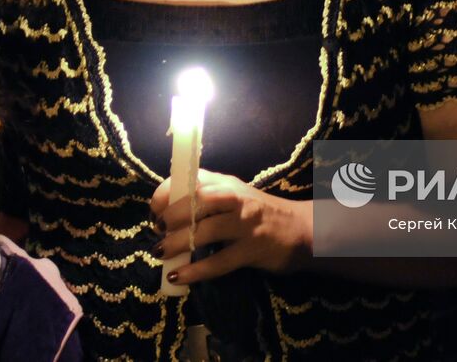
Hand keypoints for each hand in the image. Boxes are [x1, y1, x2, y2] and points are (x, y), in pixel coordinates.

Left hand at [150, 169, 311, 286]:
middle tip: (157, 231)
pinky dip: (195, 271)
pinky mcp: (252, 249)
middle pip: (197, 200)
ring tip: (160, 253)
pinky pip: (218, 261)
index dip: (167, 193)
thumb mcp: (235, 196)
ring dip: (177, 243)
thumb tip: (167, 213)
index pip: (192, 179)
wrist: (302, 231)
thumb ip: (208, 198)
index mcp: (228, 183)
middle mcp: (236, 198)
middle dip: (171, 216)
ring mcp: (245, 224)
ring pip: (204, 230)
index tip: (154, 210)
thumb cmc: (260, 214)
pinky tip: (178, 277)